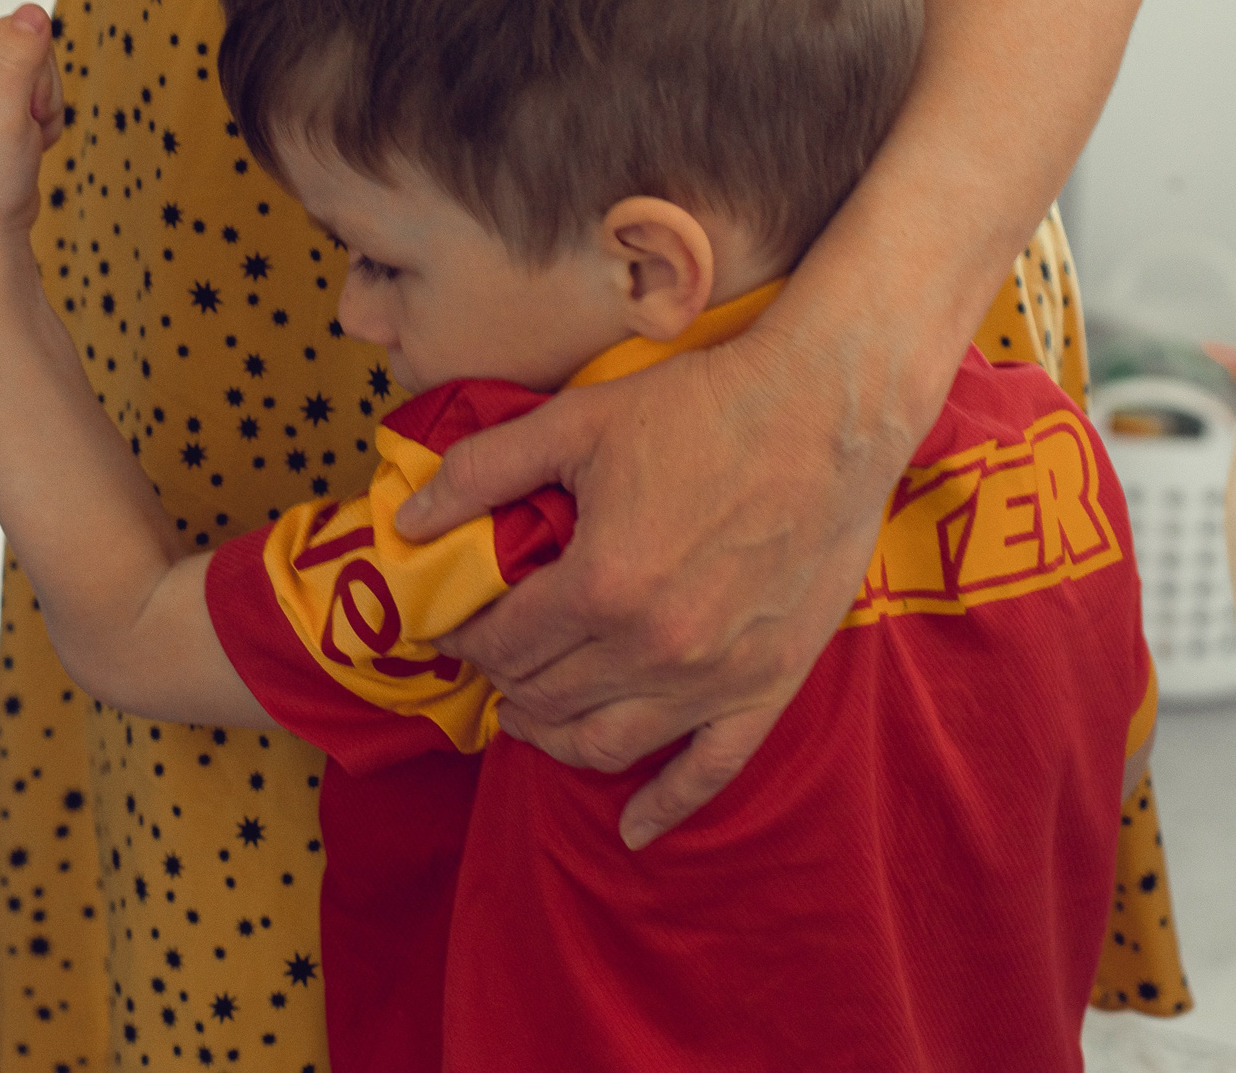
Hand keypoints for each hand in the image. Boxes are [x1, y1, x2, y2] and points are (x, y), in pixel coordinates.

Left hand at [0, 3, 63, 245]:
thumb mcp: (1, 118)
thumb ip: (16, 60)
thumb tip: (32, 10)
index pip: (14, 30)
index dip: (33, 70)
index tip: (17, 111)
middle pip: (29, 48)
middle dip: (40, 92)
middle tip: (19, 131)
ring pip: (40, 74)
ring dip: (44, 110)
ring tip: (20, 143)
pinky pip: (39, 96)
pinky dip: (42, 124)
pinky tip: (23, 148)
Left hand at [395, 321, 907, 848]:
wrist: (829, 411)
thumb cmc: (701, 406)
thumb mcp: (575, 423)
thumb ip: (481, 472)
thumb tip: (407, 522)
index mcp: (603, 585)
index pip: (503, 643)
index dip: (465, 638)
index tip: (452, 627)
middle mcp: (656, 647)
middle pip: (547, 695)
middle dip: (503, 680)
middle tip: (490, 657)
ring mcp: (717, 677)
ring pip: (607, 742)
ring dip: (553, 736)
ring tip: (528, 716)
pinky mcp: (772, 686)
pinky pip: (711, 771)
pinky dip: (665, 806)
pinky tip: (631, 830)